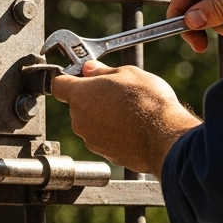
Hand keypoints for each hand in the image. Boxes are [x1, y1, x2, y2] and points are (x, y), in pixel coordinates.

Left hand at [51, 60, 200, 176]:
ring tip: (128, 110)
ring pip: (90, 122)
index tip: (81, 75)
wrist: (164, 137)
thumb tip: (90, 68)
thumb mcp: (128, 73)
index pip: (58, 84)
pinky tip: (131, 126)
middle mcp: (80, 119)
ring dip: (103, 116)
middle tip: (115, 91)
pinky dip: (113, 132)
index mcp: (81, 95)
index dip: (69, 78)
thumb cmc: (148, 102)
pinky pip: (103, 138)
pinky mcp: (105, 153)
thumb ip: (103, 71)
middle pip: (77, 104)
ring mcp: (91, 139)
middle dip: (92, 97)